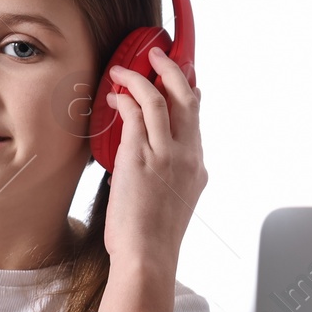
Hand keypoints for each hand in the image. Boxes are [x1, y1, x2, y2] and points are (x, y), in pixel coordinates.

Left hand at [100, 49, 206, 307]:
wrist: (148, 257)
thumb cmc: (152, 238)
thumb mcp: (172, 202)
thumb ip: (167, 177)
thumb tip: (148, 164)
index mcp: (196, 166)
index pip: (196, 117)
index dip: (187, 90)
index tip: (176, 76)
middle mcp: (186, 155)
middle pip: (188, 97)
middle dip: (174, 68)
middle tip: (158, 54)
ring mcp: (165, 154)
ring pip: (160, 98)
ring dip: (142, 76)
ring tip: (126, 67)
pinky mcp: (140, 157)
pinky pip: (135, 115)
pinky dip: (124, 99)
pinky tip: (114, 95)